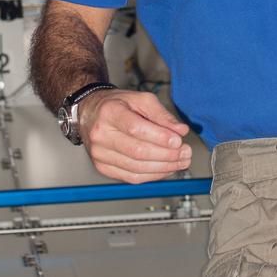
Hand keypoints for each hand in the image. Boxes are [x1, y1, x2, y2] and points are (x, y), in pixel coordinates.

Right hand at [78, 88, 192, 183]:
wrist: (91, 114)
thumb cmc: (117, 105)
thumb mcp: (140, 99)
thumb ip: (162, 114)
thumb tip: (180, 130)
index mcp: (110, 113)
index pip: (136, 128)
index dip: (159, 137)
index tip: (178, 140)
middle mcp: (101, 135)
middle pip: (138, 152)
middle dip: (167, 155)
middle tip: (185, 153)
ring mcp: (100, 154)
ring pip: (136, 168)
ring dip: (163, 168)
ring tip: (180, 162)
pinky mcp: (103, 168)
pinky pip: (131, 178)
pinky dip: (152, 176)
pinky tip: (165, 169)